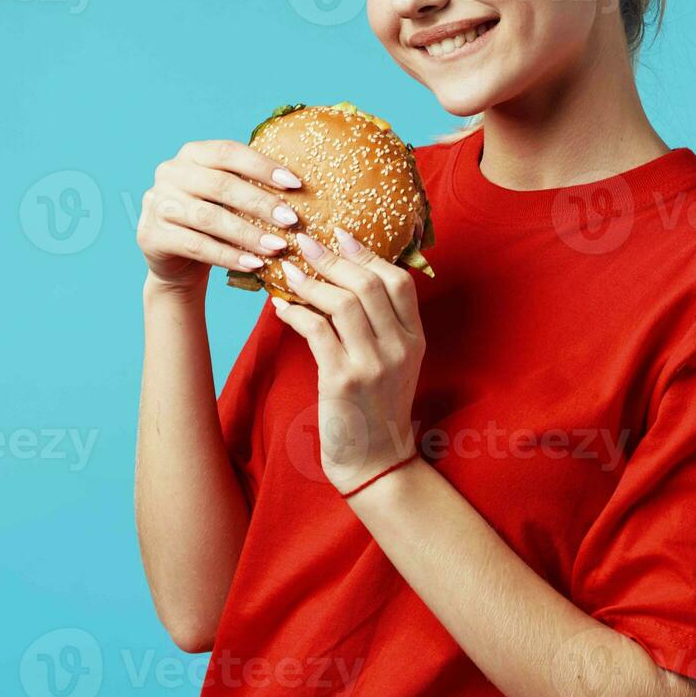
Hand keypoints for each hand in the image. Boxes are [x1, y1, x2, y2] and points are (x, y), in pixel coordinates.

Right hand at [136, 139, 303, 293]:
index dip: (262, 166)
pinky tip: (254, 264)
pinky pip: (196, 245)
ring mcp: (157, 203)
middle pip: (220, 185)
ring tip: (277, 247)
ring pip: (208, 218)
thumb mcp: (229, 198)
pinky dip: (228, 256)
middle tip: (291, 221)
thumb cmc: (213, 221)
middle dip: (260, 203)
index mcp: (192, 153)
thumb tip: (300, 188)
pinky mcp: (151, 235)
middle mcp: (170, 172)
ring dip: (247, 234)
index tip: (295, 184)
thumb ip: (252, 186)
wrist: (177, 261)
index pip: (229, 152)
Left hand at [270, 227, 425, 494]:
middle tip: (305, 242)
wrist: (375, 461)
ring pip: (343, 303)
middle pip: (369, 284)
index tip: (341, 235)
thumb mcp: (393, 364)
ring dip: (311, 282)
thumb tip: (346, 281)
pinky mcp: (344, 380)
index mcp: (414, 339)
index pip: (399, 281)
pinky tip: (281, 306)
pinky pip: (317, 331)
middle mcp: (399, 348)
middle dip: (333, 258)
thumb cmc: (375, 409)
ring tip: (288, 270)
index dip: (369, 253)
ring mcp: (373, 364)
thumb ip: (381, 326)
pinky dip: (297, 313)